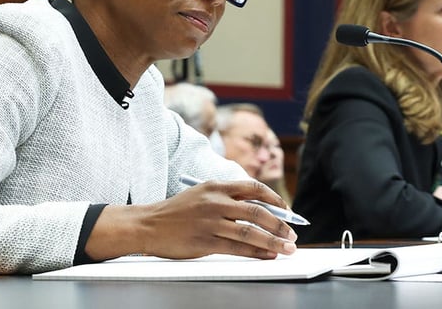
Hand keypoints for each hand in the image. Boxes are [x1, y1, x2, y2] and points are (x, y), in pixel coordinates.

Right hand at [85, 180, 297, 261]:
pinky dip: (256, 252)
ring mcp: (211, 222)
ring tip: (287, 248)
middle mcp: (216, 202)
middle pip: (257, 212)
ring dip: (273, 242)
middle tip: (293, 234)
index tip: (288, 210)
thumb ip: (228, 198)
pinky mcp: (205, 242)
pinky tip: (267, 256)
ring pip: (251, 232)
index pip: (254, 188)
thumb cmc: (177, 211)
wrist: (148, 225)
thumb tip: (261, 211)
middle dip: (280, 224)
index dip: (275, 200)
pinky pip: (238, 248)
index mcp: (217, 186)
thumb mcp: (202, 194)